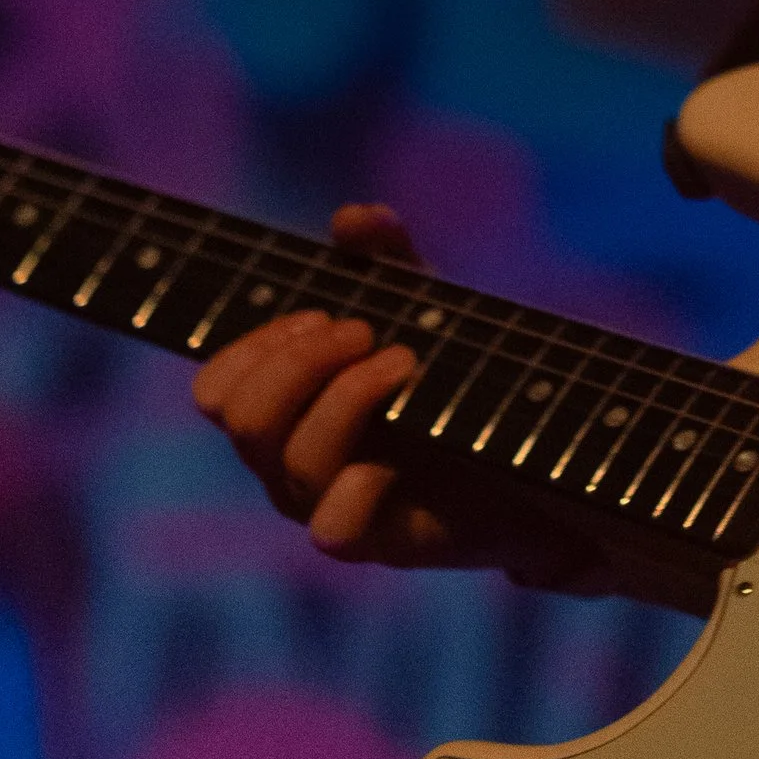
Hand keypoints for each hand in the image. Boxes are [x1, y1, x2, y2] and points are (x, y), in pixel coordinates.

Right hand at [190, 204, 611, 586]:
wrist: (539, 445)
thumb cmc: (460, 372)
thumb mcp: (425, 302)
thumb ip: (387, 257)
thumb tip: (354, 217)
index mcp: (288, 409)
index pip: (218, 391)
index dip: (254, 347)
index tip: (319, 313)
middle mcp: (294, 463)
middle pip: (245, 421)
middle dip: (299, 363)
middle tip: (363, 330)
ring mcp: (334, 505)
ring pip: (292, 462)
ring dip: (345, 398)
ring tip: (405, 360)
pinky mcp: (383, 541)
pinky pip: (333, 532)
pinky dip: (355, 491)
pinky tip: (392, 459)